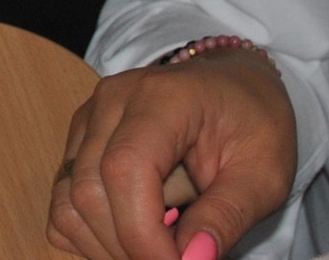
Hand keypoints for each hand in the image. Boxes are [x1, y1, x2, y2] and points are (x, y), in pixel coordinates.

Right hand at [48, 49, 296, 259]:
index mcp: (162, 98)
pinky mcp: (80, 140)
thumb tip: (193, 259)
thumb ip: (228, 216)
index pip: (124, 170)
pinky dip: (89, 232)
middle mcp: (112, 101)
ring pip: (68, 200)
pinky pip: (62, 198)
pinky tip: (133, 232)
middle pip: (89, 191)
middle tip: (179, 259)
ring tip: (159, 246)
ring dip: (107, 244)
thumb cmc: (255, 123)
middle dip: (130, 246)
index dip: (143, 233)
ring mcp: (90, 118)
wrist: (237, 86)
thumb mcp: (265, 173)